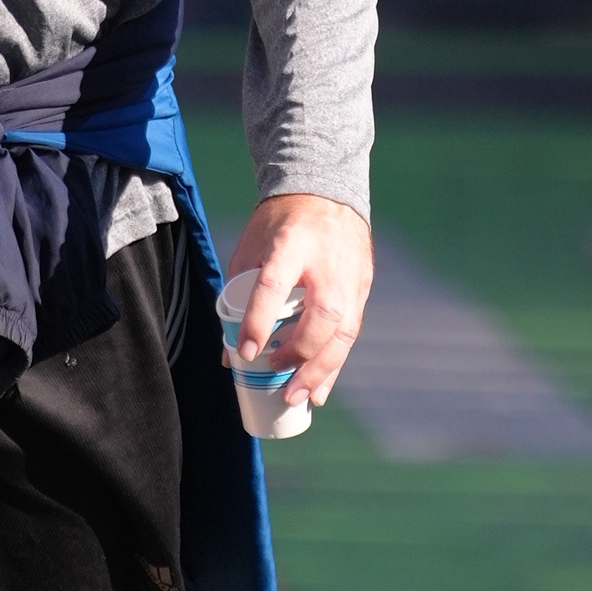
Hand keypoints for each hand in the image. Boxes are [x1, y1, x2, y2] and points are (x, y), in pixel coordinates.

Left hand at [221, 192, 372, 418]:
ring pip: (344, 331)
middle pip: (323, 314)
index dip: (259, 321)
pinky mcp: (362, 288)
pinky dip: (333, 365)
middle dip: (300, 352)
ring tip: (297, 397)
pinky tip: (319, 389)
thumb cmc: (281, 223)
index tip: (245, 351)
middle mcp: (328, 262)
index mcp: (292, 242)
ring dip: (321, 370)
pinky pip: (350, 333)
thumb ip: (238, 295)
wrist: (328, 193)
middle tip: (276, 374)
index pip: (275, 286)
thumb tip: (229, 354)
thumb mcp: (252, 247)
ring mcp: (351, 276)